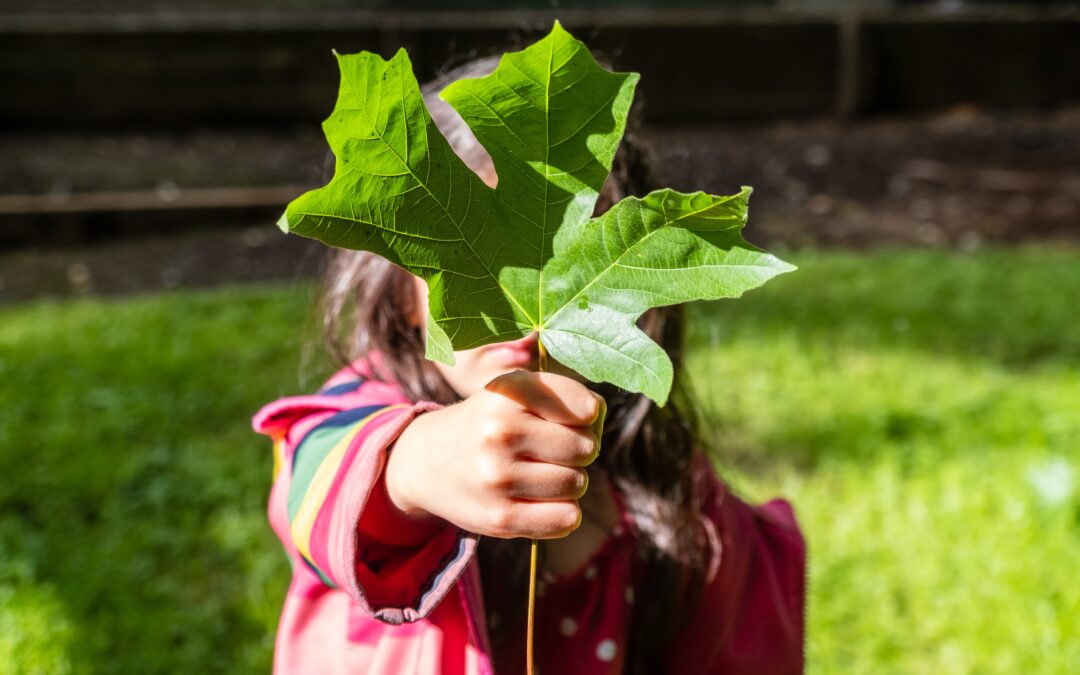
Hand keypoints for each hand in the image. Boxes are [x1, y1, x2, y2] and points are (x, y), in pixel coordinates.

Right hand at [385, 370, 605, 538]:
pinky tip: (540, 499)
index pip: (585, 408)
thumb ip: (564, 396)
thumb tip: (597, 416)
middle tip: (552, 450)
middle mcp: (500, 432)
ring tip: (540, 472)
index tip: (568, 419)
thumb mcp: (516, 391)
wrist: (428, 461)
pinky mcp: (500, 517)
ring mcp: (498, 477)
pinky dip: (563, 512)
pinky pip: (566, 518)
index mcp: (508, 393)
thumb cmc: (490, 422)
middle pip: (586, 448)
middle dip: (579, 450)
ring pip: (577, 484)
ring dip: (569, 481)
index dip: (587, 416)